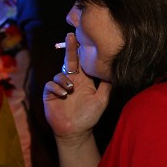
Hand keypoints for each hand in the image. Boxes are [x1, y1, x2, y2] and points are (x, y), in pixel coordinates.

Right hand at [43, 33, 111, 147]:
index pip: (82, 62)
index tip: (83, 37)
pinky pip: (51, 85)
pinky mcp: (50, 94)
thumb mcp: (102, 99)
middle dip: (69, 48)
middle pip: (69, 61)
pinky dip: (57, 87)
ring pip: (59, 74)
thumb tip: (115, 71)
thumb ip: (107, 85)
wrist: (76, 131)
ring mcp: (60, 86)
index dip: (82, 51)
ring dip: (65, 79)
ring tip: (71, 90)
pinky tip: (63, 94)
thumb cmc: (90, 115)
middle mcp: (72, 80)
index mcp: (84, 80)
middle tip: (70, 35)